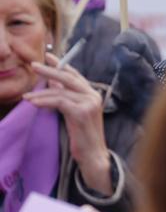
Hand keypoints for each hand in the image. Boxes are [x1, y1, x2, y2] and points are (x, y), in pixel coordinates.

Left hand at [26, 53, 111, 193]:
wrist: (93, 154)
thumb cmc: (82, 136)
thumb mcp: (73, 113)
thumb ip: (65, 97)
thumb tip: (52, 84)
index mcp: (93, 94)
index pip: (75, 75)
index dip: (61, 65)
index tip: (48, 57)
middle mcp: (93, 95)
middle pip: (68, 78)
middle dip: (50, 70)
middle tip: (34, 65)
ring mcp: (89, 103)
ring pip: (61, 91)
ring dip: (41, 93)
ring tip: (26, 96)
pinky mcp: (82, 112)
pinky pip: (59, 102)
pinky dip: (45, 101)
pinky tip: (34, 103)